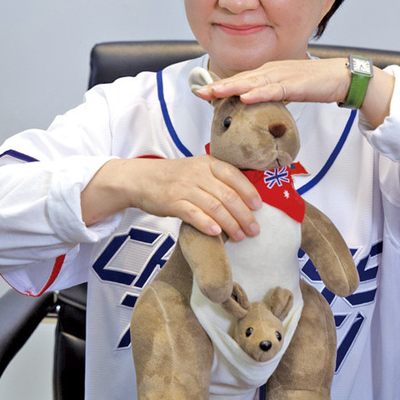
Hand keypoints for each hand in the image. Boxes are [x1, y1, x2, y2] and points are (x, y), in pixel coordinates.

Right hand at [81, 155, 261, 240]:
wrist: (141, 179)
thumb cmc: (174, 177)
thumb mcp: (197, 170)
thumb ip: (218, 180)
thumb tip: (246, 200)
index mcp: (208, 163)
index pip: (234, 176)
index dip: (249, 192)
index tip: (259, 207)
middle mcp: (197, 173)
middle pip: (227, 195)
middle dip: (244, 215)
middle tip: (254, 230)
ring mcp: (184, 187)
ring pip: (214, 206)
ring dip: (230, 224)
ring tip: (239, 236)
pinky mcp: (172, 202)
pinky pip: (193, 214)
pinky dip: (207, 224)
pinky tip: (216, 233)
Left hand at [194, 58, 394, 128]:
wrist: (340, 77)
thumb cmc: (315, 83)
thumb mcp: (287, 89)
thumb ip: (271, 94)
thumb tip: (257, 105)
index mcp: (269, 73)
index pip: (241, 80)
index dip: (221, 85)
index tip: (202, 92)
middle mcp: (272, 71)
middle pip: (241, 79)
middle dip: (219, 86)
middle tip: (199, 92)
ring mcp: (282, 76)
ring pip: (252, 83)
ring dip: (232, 88)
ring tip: (214, 92)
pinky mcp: (294, 84)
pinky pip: (273, 90)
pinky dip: (258, 93)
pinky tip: (245, 97)